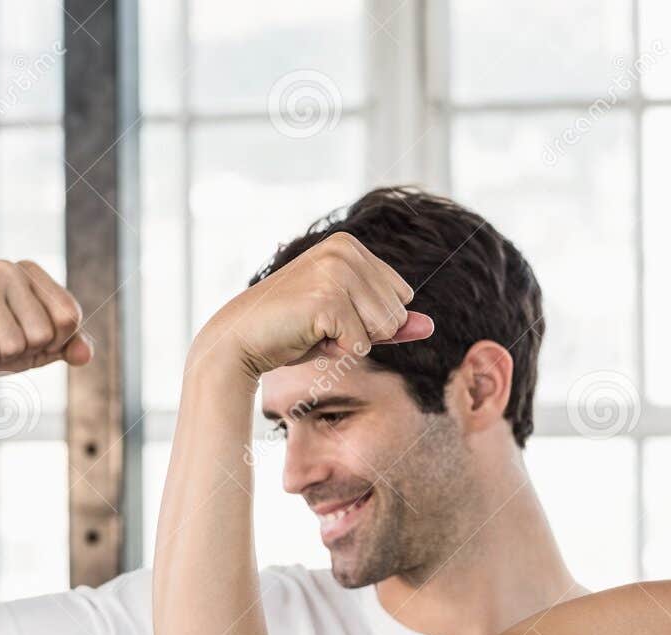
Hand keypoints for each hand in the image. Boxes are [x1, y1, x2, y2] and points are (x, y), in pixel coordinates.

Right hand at [0, 259, 93, 392]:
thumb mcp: (34, 347)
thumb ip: (67, 346)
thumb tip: (86, 354)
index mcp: (30, 272)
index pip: (70, 316)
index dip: (52, 341)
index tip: (24, 335)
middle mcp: (6, 269)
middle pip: (44, 333)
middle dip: (22, 351)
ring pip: (16, 347)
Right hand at [188, 233, 432, 382]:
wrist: (240, 340)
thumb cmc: (293, 331)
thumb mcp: (349, 323)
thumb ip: (390, 322)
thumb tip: (431, 326)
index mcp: (350, 246)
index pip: (402, 296)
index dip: (371, 319)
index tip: (332, 315)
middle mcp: (345, 250)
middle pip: (397, 312)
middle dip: (364, 332)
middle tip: (320, 325)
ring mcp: (335, 271)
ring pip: (385, 328)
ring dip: (352, 341)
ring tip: (315, 330)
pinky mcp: (327, 298)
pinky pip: (361, 345)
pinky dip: (337, 352)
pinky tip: (307, 337)